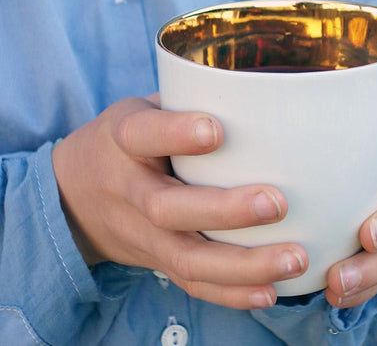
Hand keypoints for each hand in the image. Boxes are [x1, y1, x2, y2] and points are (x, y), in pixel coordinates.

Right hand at [52, 96, 307, 308]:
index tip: (216, 130)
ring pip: (185, 257)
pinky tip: (270, 291)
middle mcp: (129, 189)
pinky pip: (189, 283)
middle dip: (225, 210)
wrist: (75, 195)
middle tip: (276, 203)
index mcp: (124, 139)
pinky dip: (230, 293)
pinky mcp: (153, 260)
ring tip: (294, 259)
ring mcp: (140, 233)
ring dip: (242, 264)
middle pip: (169, 208)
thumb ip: (185, 101)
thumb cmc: (126, 141)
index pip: (143, 134)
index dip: (176, 133)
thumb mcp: (142, 109)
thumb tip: (258, 91)